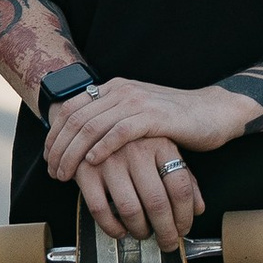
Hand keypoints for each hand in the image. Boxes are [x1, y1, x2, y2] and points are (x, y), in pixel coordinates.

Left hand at [42, 78, 224, 237]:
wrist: (213, 112)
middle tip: (54, 172)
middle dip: (60, 149)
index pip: (71, 108)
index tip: (49, 158)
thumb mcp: (137, 115)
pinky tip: (93, 163)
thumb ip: (113, 120)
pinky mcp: (154, 117)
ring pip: (92, 126)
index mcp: (114, 89)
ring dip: (74, 153)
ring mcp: (138, 102)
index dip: (54, 135)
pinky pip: (119, 131)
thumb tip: (84, 143)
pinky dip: (102, 148)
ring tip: (67, 174)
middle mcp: (122, 91)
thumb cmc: (175, 120)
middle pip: (76, 119)